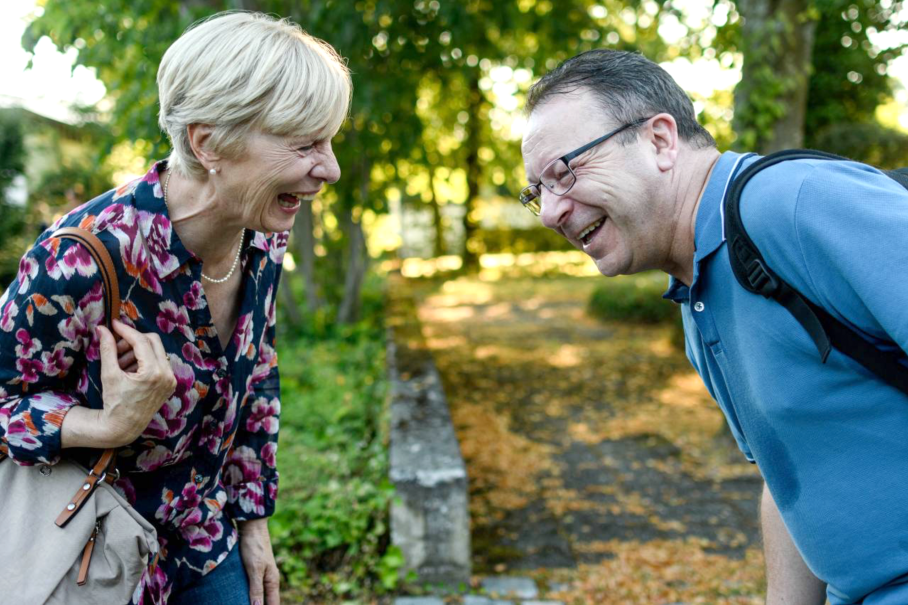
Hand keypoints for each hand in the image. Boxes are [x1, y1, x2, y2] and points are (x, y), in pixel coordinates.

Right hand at [97, 319, 176, 446]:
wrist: (123, 426)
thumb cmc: (115, 402)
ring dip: (137, 350)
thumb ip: (108, 349)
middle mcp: (167, 374)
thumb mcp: (109, 374)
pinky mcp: (170, 383)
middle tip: (116, 345)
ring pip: (156, 351)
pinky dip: (144, 360)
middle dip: (133, 339)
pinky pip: (159, 362)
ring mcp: (171, 379)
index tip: (113, 324)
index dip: (126, 330)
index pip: (141, 341)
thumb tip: (102, 329)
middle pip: (153, 341)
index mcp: (153, 372)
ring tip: (119, 361)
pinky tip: (128, 369)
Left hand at [238, 519, 279, 604]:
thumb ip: (256, 589)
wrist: (252, 526)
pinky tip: (240, 596)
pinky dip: (249, 593)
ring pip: (260, 594)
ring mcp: (262, 574)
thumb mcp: (254, 569)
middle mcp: (269, 579)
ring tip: (241, 603)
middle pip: (267, 601)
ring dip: (253, 601)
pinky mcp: (254, 569)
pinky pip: (253, 586)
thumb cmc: (254, 546)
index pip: (273, 604)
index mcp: (272, 581)